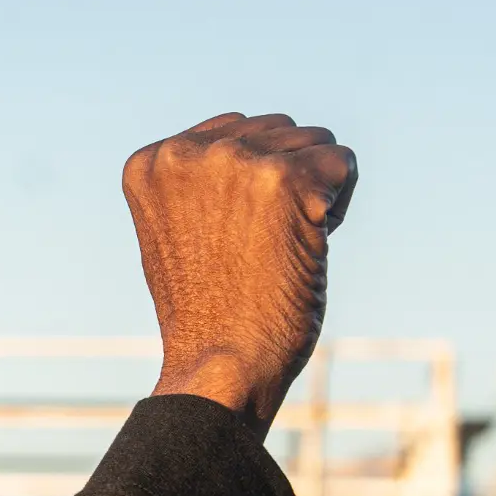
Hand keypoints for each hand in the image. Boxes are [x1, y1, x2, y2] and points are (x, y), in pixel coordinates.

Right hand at [122, 112, 356, 434]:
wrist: (221, 365)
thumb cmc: (206, 312)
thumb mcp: (178, 228)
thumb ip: (200, 178)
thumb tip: (249, 134)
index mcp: (151, 161)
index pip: (236, 130)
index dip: (248, 186)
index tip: (227, 237)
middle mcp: (186, 152)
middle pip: (279, 130)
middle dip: (284, 182)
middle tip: (255, 247)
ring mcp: (234, 162)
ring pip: (315, 141)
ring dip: (312, 194)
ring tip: (277, 248)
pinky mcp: (285, 180)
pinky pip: (343, 163)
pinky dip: (338, 208)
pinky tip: (304, 247)